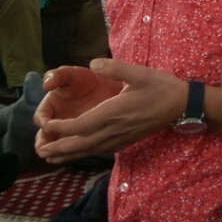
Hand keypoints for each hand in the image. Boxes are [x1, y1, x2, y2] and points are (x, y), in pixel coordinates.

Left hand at [36, 59, 183, 163]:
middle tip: (39, 150)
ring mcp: (121, 137)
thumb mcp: (140, 73)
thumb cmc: (161, 87)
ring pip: (89, 150)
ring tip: (51, 157)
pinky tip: (79, 153)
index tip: (45, 125)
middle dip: (58, 148)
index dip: (60, 128)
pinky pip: (101, 150)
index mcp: (113, 112)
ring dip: (69, 155)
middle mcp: (114, 129)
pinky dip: (85, 153)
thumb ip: (115, 68)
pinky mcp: (127, 140)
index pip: (79, 126)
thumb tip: (93, 63)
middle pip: (80, 144)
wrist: (183, 106)